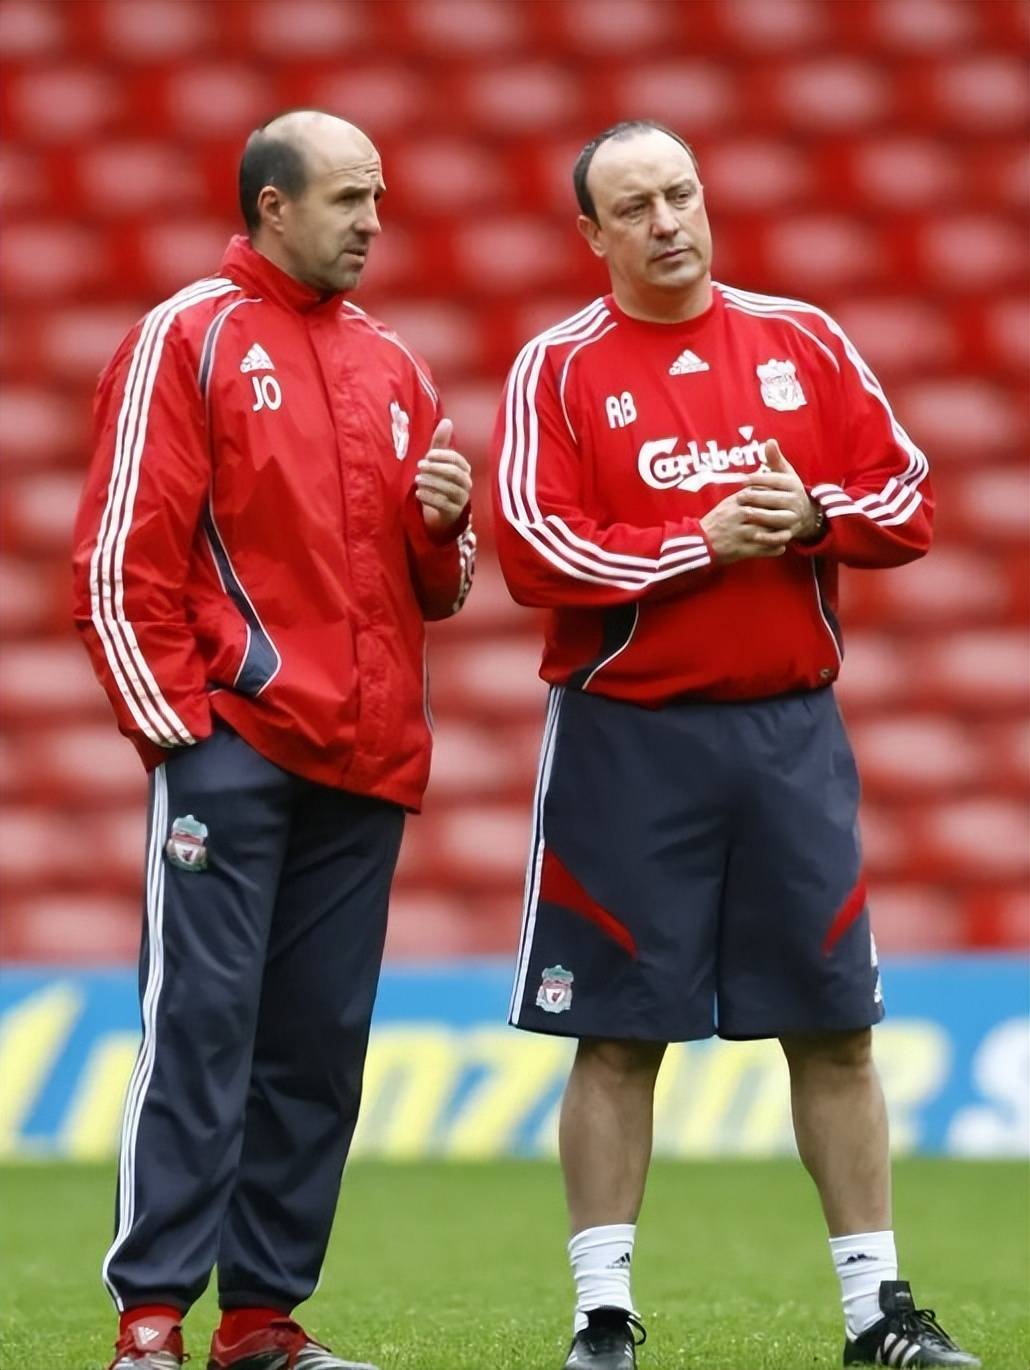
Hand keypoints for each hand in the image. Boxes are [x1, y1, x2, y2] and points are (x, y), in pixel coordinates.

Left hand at [415, 418, 471, 533]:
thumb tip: (447, 420)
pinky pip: (444, 504)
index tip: (427, 455)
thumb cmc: (439, 481)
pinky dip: (430, 498)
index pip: (456, 459)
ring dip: (431, 483)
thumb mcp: (438, 462)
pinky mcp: (454, 512)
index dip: (442, 456)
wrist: (440, 511)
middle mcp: (466, 483)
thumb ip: (441, 443)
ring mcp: (462, 499)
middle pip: (454, 474)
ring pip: (450, 489)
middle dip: (436, 469)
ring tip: (417, 480)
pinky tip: (418, 494)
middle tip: (419, 466)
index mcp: (464, 469)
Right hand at [700, 490, 793, 563]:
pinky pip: (762, 549)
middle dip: (780, 516)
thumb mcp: (727, 504)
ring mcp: (740, 533)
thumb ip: (745, 495)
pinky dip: (773, 549)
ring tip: (789, 534)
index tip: (786, 500)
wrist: (699, 543)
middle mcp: (739, 516)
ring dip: (779, 534)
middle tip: (794, 517)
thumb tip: (761, 482)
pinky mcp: (740, 549)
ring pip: (766, 532)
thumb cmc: (715, 523)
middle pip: (767, 513)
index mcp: (736, 503)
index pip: (761, 496)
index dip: (776, 498)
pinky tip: (781, 547)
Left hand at [735, 439, 822, 540]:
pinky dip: (769, 538)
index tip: (743, 479)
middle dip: (757, 497)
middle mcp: (795, 502)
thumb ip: (775, 459)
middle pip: (776, 499)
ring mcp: (793, 519)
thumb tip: (769, 441)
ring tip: (746, 512)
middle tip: (740, 496)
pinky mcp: (790, 534)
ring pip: (778, 518)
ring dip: (762, 516)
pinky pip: (780, 537)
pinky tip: (754, 535)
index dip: (759, 479)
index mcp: (793, 485)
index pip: (776, 480)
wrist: (805, 514)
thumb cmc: (786, 491)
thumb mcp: (784, 474)